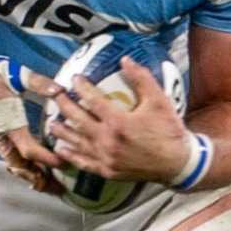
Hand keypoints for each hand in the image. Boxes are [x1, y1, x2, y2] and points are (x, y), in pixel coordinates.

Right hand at [0, 49, 62, 191]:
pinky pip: (10, 157)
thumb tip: (61, 90)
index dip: (45, 158)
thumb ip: (39, 83)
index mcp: (9, 123)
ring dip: (30, 175)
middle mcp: (2, 135)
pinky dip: (22, 167)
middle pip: (20, 165)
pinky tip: (33, 171)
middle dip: (38, 178)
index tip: (62, 163)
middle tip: (57, 189)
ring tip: (48, 186)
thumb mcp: (18, 75)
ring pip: (14, 163)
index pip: (28, 148)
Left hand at [45, 58, 192, 184]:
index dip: (81, 88)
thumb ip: (141, 79)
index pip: (93, 101)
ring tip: (52, 122)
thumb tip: (125, 59)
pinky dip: (71, 157)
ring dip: (63, 132)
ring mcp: (106, 158)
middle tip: (56, 96)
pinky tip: (62, 150)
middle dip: (65, 106)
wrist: (177, 163)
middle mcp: (108, 141)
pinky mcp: (108, 171)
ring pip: (78, 143)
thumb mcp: (159, 101)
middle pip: (79, 120)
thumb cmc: (169, 130)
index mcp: (119, 122)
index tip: (74, 79)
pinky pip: (84, 163)